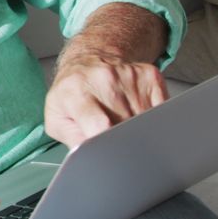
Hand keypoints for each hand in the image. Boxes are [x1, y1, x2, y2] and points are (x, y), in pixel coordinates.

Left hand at [45, 50, 167, 147]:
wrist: (86, 60)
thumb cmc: (70, 92)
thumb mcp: (57, 118)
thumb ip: (72, 140)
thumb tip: (91, 158)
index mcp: (75, 93)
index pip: (98, 124)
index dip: (106, 142)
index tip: (110, 152)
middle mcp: (103, 80)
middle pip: (126, 127)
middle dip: (122, 139)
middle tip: (110, 135)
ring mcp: (128, 76)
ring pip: (146, 120)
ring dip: (137, 128)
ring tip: (118, 119)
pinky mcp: (149, 76)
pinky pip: (160, 108)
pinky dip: (151, 116)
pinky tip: (132, 109)